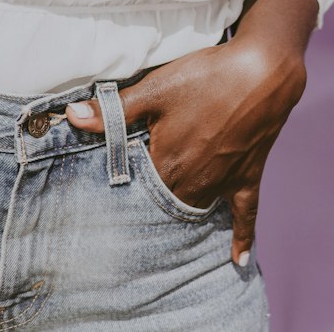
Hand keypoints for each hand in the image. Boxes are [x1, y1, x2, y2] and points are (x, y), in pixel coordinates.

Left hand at [66, 36, 305, 265]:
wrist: (261, 73)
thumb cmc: (204, 78)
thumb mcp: (154, 89)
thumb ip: (114, 110)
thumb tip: (71, 117)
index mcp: (168, 164)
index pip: (138, 191)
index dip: (123, 193)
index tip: (106, 205)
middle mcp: (196, 182)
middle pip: (167, 203)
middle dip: (151, 208)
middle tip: (131, 220)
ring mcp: (224, 182)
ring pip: (198, 209)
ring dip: (183, 217)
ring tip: (166, 234)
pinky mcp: (249, 176)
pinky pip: (245, 214)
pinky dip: (241, 237)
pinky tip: (238, 260)